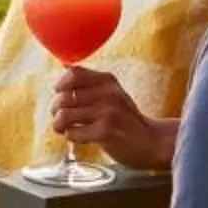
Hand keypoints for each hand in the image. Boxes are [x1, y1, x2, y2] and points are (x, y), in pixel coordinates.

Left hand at [51, 67, 169, 170]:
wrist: (151, 142)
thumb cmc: (127, 119)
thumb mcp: (113, 93)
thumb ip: (90, 82)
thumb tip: (64, 65)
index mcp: (108, 81)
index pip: (73, 74)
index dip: (60, 85)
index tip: (59, 94)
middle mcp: (108, 93)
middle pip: (63, 97)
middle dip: (56, 110)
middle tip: (61, 119)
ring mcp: (107, 113)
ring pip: (64, 115)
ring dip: (59, 125)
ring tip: (65, 129)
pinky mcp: (105, 132)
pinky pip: (73, 133)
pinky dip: (72, 137)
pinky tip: (80, 138)